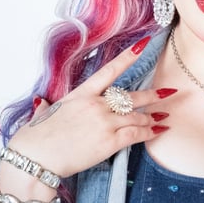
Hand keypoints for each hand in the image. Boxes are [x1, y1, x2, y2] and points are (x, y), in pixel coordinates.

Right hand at [7, 37, 176, 177]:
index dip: (129, 56)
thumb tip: (40, 103)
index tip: (144, 44)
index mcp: (81, 94)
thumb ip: (46, 106)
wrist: (35, 158)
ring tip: (163, 116)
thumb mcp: (43, 114)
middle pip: (131, 96)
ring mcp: (104, 122)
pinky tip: (158, 131)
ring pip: (137, 115)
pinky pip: (136, 133)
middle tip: (168, 91)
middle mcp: (96, 104)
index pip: (110, 70)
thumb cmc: (35, 138)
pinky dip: (150, 132)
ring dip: (152, 116)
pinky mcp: (109, 141)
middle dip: (153, 94)